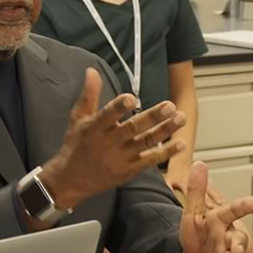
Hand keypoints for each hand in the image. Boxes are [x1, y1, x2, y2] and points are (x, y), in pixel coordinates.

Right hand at [39, 68, 187, 209]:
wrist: (70, 182)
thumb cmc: (76, 145)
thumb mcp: (78, 119)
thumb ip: (89, 95)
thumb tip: (93, 70)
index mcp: (94, 129)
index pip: (107, 116)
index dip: (119, 107)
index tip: (132, 98)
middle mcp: (108, 144)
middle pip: (132, 129)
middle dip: (152, 117)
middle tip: (170, 105)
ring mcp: (120, 159)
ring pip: (145, 143)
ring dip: (165, 130)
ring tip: (181, 118)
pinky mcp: (128, 171)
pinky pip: (149, 161)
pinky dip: (166, 153)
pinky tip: (181, 143)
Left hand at [180, 161, 252, 252]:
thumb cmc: (199, 234)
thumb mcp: (193, 212)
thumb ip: (196, 190)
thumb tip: (199, 164)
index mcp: (220, 218)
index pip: (233, 210)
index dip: (245, 206)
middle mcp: (228, 234)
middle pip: (239, 236)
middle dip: (240, 241)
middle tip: (238, 249)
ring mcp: (228, 249)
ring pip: (237, 249)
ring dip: (234, 252)